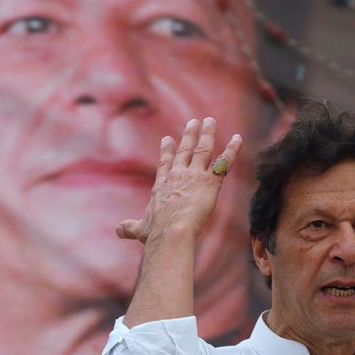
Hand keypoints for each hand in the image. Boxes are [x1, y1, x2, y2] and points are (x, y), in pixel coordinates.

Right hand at [115, 117, 241, 243]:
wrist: (171, 231)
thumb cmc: (155, 233)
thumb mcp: (139, 229)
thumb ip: (130, 227)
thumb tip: (117, 230)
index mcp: (162, 185)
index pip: (165, 163)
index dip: (167, 150)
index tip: (168, 139)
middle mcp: (178, 175)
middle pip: (185, 150)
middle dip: (190, 134)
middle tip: (194, 122)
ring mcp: (194, 176)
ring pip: (203, 149)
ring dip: (208, 134)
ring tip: (211, 121)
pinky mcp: (210, 182)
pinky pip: (224, 162)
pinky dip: (232, 149)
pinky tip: (238, 139)